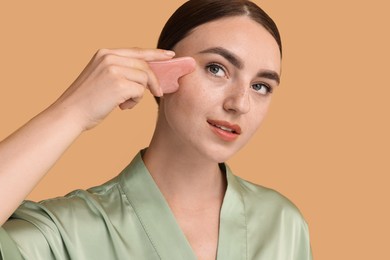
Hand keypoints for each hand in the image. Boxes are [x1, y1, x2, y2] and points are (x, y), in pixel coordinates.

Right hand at [52, 48, 174, 129]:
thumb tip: (146, 74)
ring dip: (139, 94)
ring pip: (144, 79)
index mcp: (104, 53)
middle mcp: (109, 57)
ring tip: (125, 103)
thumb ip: (120, 70)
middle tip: (158, 93)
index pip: (137, 51)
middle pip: (144, 66)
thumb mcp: (101, 76)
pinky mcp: (118, 84)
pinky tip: (122, 107)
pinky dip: (135, 102)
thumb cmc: (87, 100)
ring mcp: (113, 69)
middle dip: (154, 81)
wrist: (70, 114)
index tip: (170, 55)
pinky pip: (140, 91)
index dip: (156, 53)